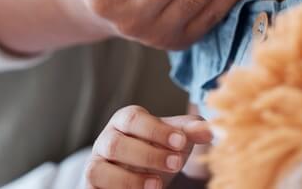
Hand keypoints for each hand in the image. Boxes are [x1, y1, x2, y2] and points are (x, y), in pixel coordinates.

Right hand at [84, 105, 212, 188]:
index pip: (133, 119)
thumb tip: (209, 131)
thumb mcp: (175, 138)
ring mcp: (96, 165)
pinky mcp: (92, 186)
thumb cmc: (158, 148)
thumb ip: (190, 131)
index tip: (181, 142)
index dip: (156, 130)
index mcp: (125, 120)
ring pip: (98, 169)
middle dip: (147, 155)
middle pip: (116, 144)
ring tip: (157, 185)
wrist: (143, 174)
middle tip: (176, 164)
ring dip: (129, 179)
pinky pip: (96, 188)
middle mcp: (106, 140)